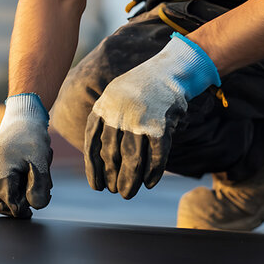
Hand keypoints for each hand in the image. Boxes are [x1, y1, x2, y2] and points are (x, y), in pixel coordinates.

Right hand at [0, 94, 52, 217]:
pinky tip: (24, 179)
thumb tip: (36, 207)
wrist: (23, 117)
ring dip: (11, 198)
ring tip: (27, 193)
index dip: (20, 210)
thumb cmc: (32, 138)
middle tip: (28, 210)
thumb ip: (40, 187)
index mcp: (0, 172)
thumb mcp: (40, 162)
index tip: (31, 212)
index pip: (8, 202)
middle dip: (12, 208)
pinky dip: (9, 187)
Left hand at [85, 33, 220, 198]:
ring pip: (132, 160)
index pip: (92, 144)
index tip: (97, 186)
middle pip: (111, 155)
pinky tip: (150, 183)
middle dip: (113, 177)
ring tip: (128, 193)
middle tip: (116, 191)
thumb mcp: (115, 96)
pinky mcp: (161, 126)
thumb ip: (105, 122)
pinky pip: (155, 156)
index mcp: (103, 107)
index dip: (93, 168)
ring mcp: (140, 120)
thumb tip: (99, 160)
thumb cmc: (142, 88)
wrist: (171, 70)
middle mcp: (118, 114)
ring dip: (130, 181)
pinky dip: (152, 172)